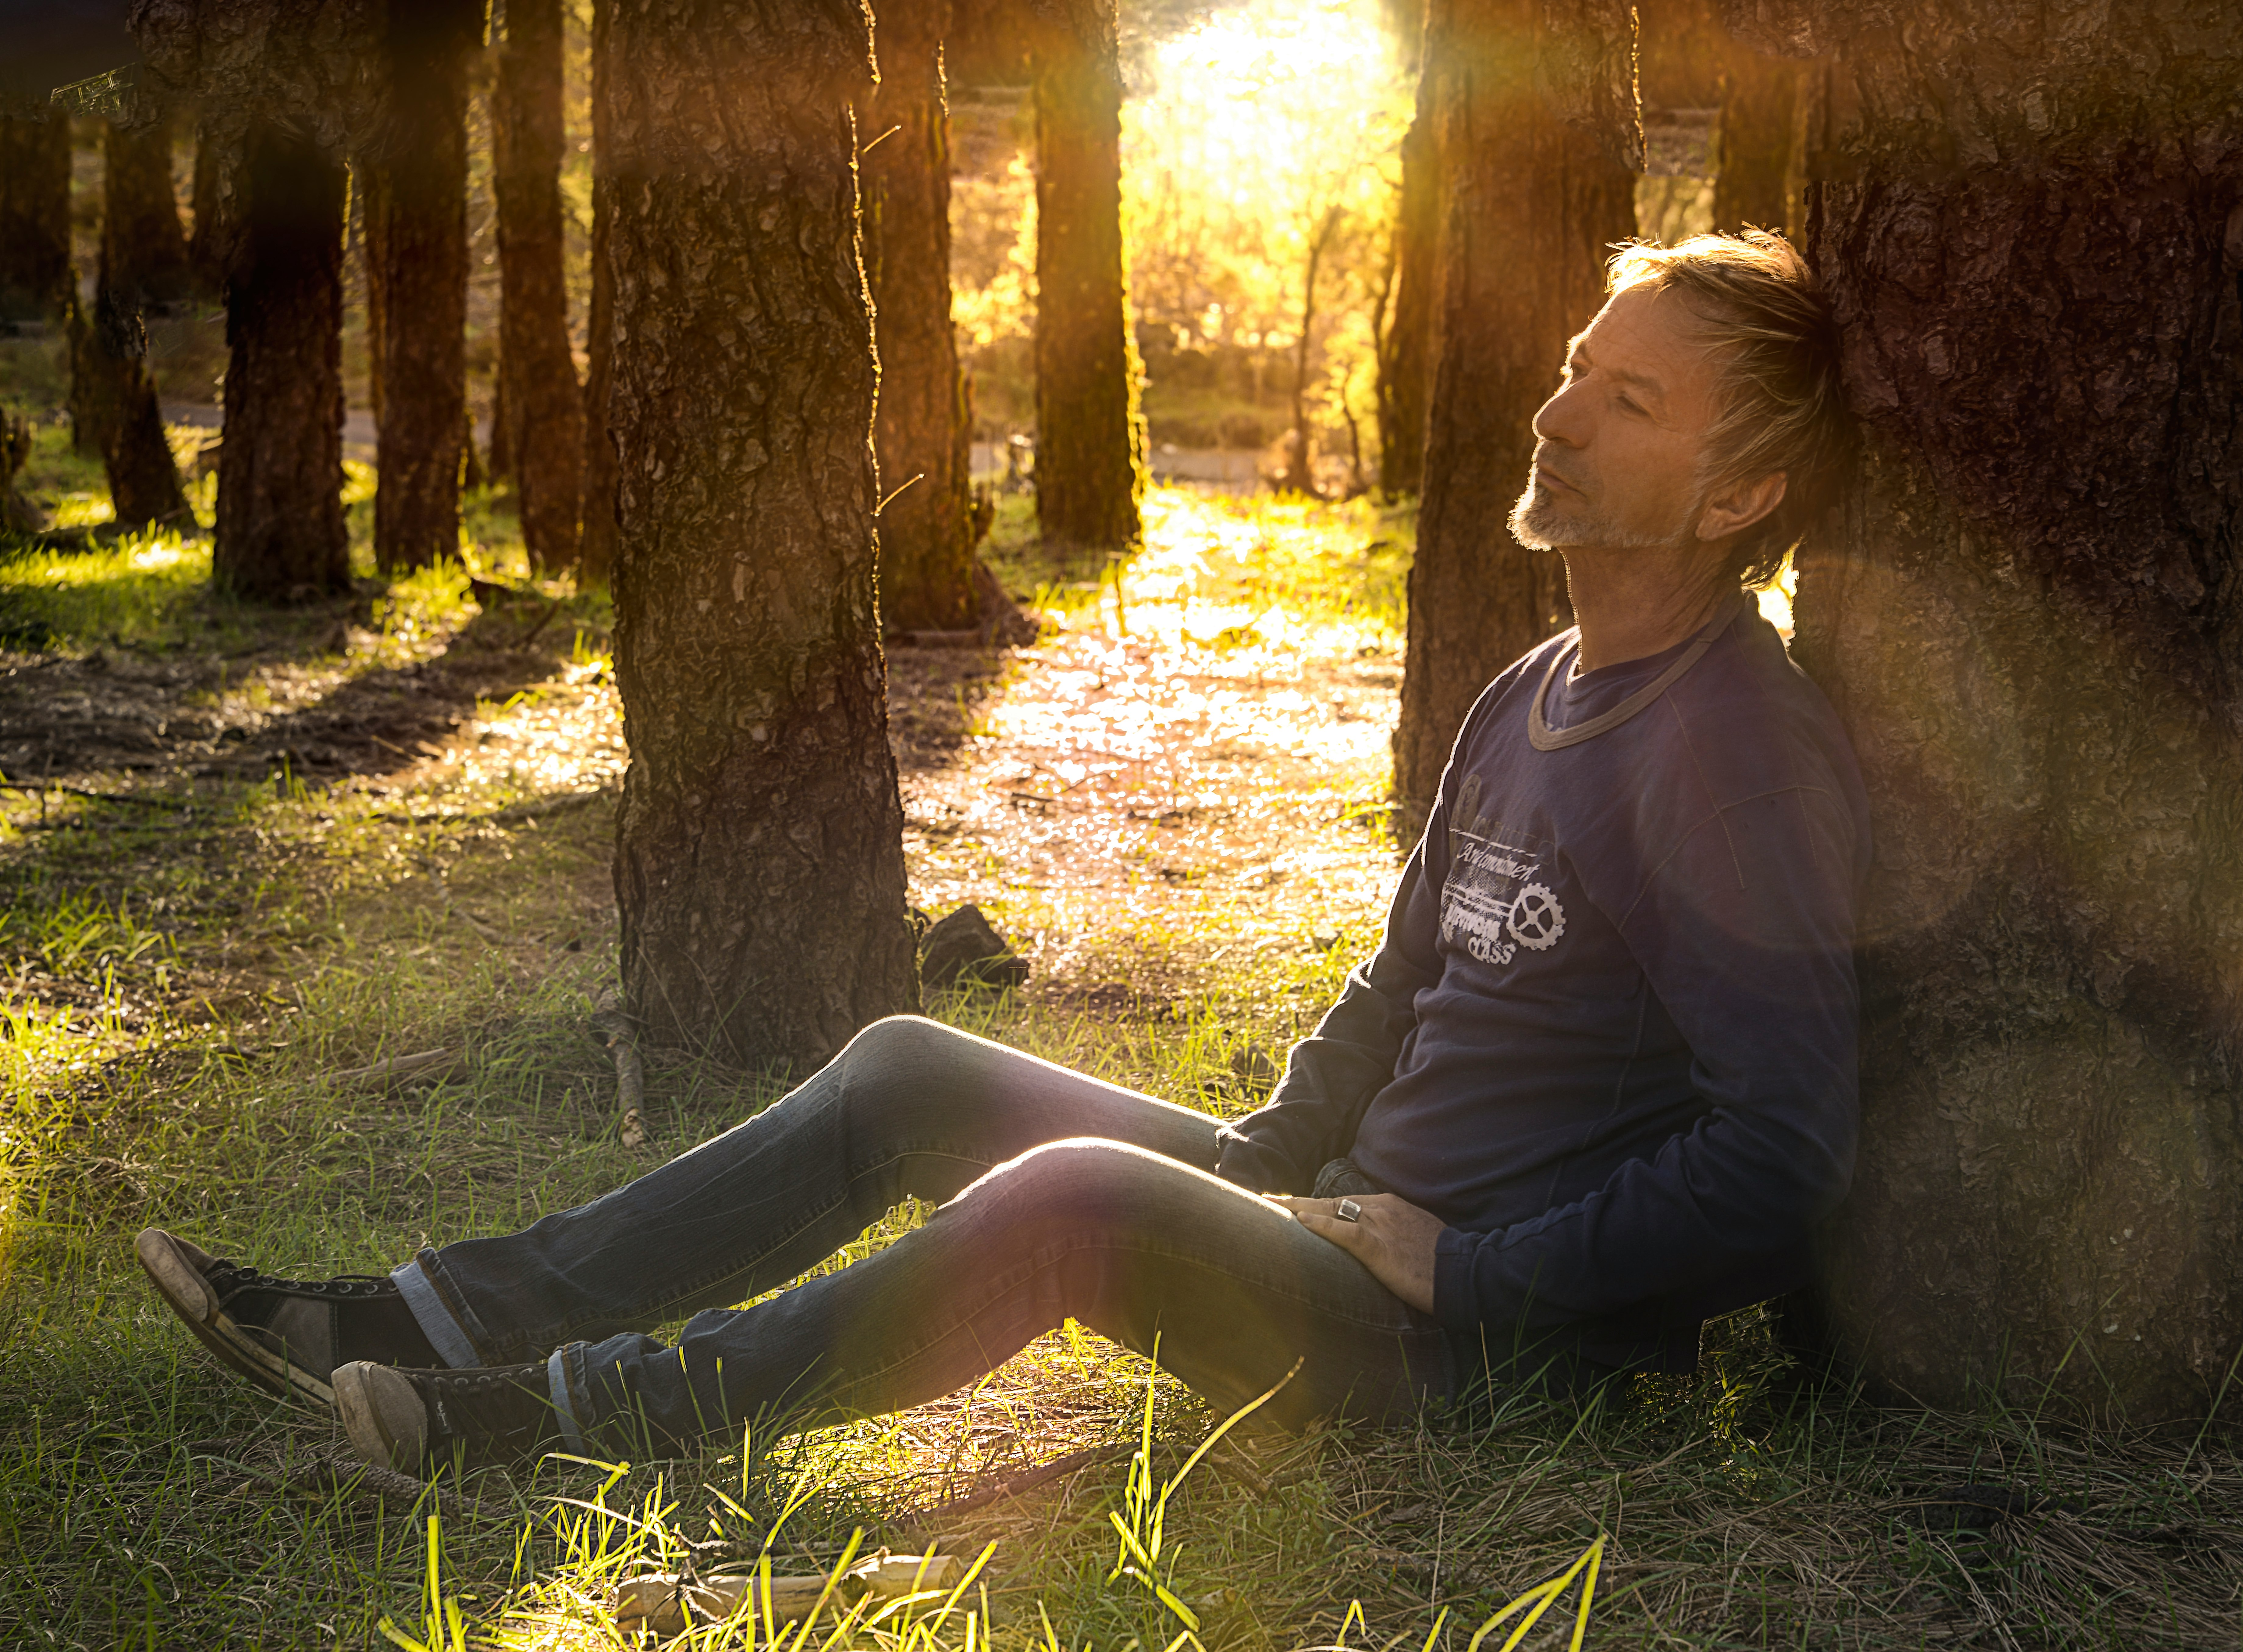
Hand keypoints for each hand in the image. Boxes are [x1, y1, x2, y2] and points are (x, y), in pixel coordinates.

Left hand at [1271, 1193, 1444, 1314]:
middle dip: (1297, 1202)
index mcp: (1389, 1207)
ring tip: (1269, 1206)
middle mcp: (1381, 1209)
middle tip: (1267, 1199)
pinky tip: (1300, 1221)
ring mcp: (1380, 1225)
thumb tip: (1376, 1248)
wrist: (1464, 1271)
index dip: (1316, 1204)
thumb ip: (1391, 1237)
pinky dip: (1321, 1225)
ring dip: (1298, 1209)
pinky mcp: (1379, 1246)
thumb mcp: (1413, 1240)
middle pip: (1330, 1201)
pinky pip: (1345, 1231)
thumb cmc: (1441, 1262)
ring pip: (1330, 1210)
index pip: (1344, 1202)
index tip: (1293, 1205)